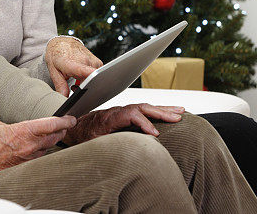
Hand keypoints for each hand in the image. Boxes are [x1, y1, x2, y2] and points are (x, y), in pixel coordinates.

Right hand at [0, 115, 75, 190]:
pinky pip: (39, 156)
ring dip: (53, 140)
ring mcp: (28, 158)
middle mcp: (29, 146)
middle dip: (62, 130)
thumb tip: (18, 127)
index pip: (51, 125)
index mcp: (24, 132)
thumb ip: (13, 125)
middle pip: (55, 137)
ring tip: (56, 134)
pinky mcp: (24, 166)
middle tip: (66, 124)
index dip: (64, 121)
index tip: (71, 118)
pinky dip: (42, 149)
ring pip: (48, 147)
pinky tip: (40, 146)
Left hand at [45, 37, 103, 94]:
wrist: (62, 42)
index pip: (87, 72)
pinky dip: (90, 79)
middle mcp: (86, 61)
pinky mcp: (98, 62)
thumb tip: (65, 100)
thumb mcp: (54, 71)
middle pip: (91, 81)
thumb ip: (60, 86)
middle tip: (73, 88)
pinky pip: (97, 75)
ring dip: (86, 83)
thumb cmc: (57, 55)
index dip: (92, 80)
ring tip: (76, 80)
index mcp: (73, 63)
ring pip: (95, 79)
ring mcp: (94, 61)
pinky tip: (81, 78)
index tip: (94, 86)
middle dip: (84, 89)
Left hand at [63, 103, 185, 145]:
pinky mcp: (126, 114)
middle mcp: (118, 112)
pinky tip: (169, 113)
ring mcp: (123, 111)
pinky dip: (158, 110)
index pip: (130, 115)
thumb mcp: (91, 144)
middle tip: (178, 118)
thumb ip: (103, 144)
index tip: (155, 134)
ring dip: (163, 109)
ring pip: (145, 107)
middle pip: (141, 107)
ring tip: (181, 111)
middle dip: (161, 112)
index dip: (144, 123)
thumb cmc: (83, 137)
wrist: (75, 127)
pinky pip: (144, 110)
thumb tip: (116, 150)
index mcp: (110, 118)